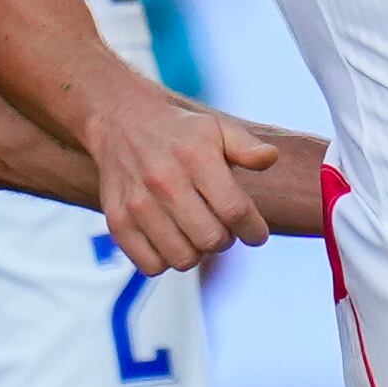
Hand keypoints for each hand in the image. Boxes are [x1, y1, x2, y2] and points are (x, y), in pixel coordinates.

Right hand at [86, 84, 285, 273]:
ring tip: (194, 232)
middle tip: (221, 226)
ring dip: (196, 252)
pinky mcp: (117, 221)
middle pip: (211, 240)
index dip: (254, 230)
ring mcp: (138, 203)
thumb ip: (247, 146)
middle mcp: (164, 181)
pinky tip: (170, 240)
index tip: (256, 234)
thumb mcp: (216, 128)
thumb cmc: (177, 130)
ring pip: (183, 259)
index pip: (235, 210)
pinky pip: (151, 266)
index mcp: (195, 156)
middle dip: (225, 239)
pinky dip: (165, 261)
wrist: (120, 120)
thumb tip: (270, 158)